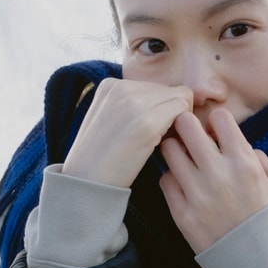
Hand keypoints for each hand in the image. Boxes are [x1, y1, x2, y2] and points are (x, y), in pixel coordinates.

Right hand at [61, 78, 193, 188]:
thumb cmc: (99, 159)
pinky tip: (164, 148)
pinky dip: (181, 130)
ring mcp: (134, 103)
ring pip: (181, 99)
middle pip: (170, 91)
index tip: (151, 132)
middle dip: (171, 113)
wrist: (84, 182)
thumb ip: (130, 106)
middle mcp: (122, 87)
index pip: (154, 88)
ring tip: (159, 144)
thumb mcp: (108, 120)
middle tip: (160, 141)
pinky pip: (183, 112)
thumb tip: (166, 103)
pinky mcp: (146, 122)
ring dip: (178, 121)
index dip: (160, 110)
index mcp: (110, 85)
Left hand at [159, 107, 267, 253]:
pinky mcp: (183, 216)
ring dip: (176, 150)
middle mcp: (218, 174)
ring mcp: (197, 195)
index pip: (219, 117)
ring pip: (169, 151)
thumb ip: (259, 159)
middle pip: (185, 126)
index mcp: (244, 163)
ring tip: (184, 158)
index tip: (216, 130)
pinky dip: (172, 178)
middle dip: (187, 124)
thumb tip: (239, 145)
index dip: (216, 120)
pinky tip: (183, 184)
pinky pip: (166, 182)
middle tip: (190, 134)